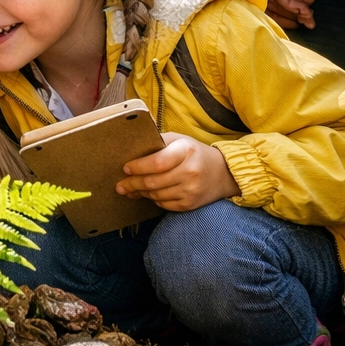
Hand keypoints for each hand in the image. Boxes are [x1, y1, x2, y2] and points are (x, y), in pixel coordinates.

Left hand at [116, 133, 241, 211]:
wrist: (224, 173)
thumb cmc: (195, 153)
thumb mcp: (180, 140)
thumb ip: (159, 142)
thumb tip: (133, 148)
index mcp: (186, 151)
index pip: (157, 162)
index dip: (138, 167)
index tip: (125, 168)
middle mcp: (190, 172)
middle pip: (153, 182)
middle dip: (132, 184)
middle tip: (120, 185)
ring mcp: (190, 191)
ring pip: (156, 195)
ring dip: (140, 193)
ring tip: (130, 189)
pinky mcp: (190, 205)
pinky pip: (164, 204)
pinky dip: (153, 199)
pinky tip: (148, 194)